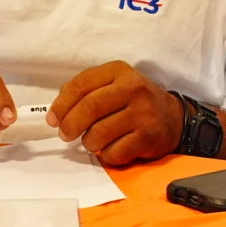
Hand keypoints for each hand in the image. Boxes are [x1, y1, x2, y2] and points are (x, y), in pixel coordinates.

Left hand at [47, 61, 182, 166]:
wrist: (172, 118)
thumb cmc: (134, 102)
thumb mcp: (113, 84)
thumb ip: (86, 90)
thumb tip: (58, 110)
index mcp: (119, 71)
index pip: (81, 84)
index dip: (61, 104)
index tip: (52, 119)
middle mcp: (133, 88)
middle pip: (88, 108)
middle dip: (69, 125)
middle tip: (65, 134)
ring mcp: (142, 113)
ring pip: (98, 134)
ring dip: (89, 142)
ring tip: (93, 140)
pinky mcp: (148, 137)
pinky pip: (114, 152)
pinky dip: (106, 155)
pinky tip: (112, 148)